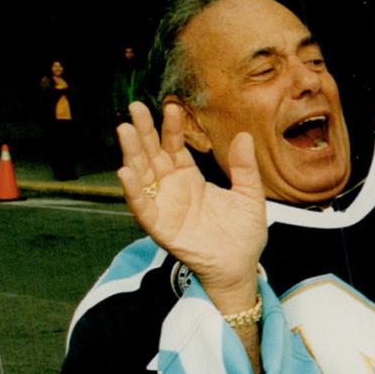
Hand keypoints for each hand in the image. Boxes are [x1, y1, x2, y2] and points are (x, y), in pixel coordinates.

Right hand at [116, 101, 266, 311]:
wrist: (242, 266)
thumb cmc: (243, 233)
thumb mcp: (249, 194)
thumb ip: (244, 167)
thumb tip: (243, 135)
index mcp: (190, 179)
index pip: (174, 147)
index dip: (171, 128)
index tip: (170, 107)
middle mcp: (172, 189)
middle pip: (152, 155)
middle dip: (143, 132)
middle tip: (135, 107)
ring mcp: (164, 207)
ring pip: (141, 176)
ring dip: (132, 154)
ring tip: (125, 130)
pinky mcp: (160, 228)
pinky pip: (142, 208)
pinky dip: (132, 191)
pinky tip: (125, 172)